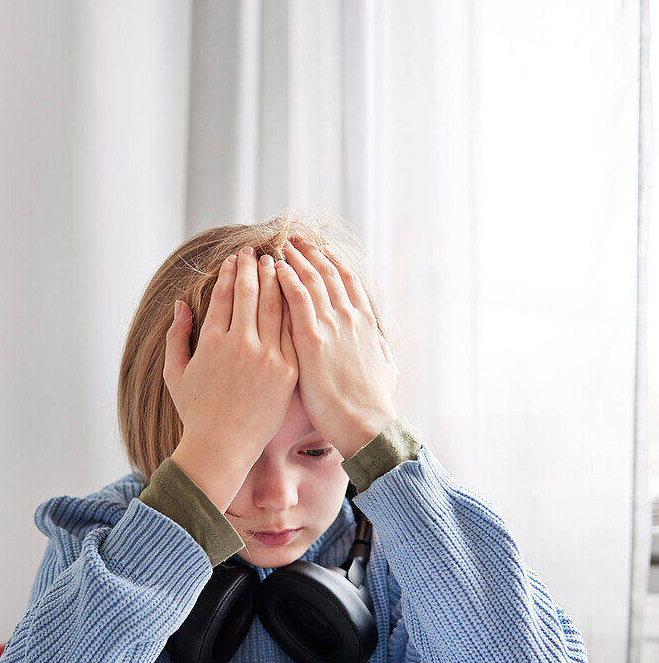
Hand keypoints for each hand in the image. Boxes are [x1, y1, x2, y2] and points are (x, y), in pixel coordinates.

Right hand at [163, 246, 298, 507]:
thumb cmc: (196, 414)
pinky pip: (294, 331)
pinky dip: (295, 308)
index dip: (231, 272)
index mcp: (212, 341)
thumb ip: (176, 336)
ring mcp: (267, 356)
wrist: (223, 447)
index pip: (225, 295)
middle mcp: (240, 344)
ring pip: (275, 306)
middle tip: (257, 252)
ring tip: (277, 264)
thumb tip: (180, 304)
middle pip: (251, 293)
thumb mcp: (175, 373)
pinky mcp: (288, 370)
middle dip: (253, 267)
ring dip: (276, 280)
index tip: (235, 258)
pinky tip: (297, 294)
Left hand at [275, 238, 398, 458]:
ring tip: (281, 247)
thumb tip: (380, 342)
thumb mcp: (387, 369)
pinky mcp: (312, 339)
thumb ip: (379, 349)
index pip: (348, 281)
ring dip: (295, 260)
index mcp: (366, 323)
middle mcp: (350, 318)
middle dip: (310, 253)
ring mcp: (332, 326)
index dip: (333, 262)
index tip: (321, 250)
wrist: (366, 424)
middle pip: (328, 273)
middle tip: (296, 239)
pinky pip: (297, 299)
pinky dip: (287, 280)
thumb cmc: (374, 404)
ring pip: (311, 280)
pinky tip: (275, 269)